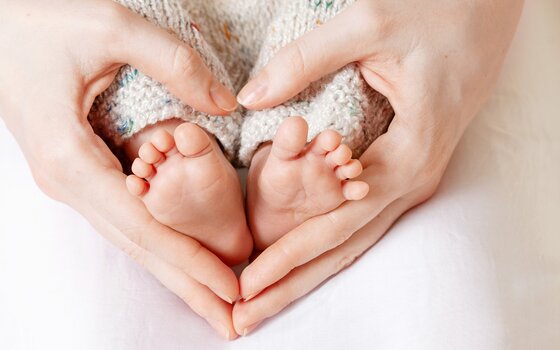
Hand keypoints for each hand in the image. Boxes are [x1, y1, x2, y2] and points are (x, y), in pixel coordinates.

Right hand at [0, 0, 238, 338]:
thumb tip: (227, 104)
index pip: (141, 226)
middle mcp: (65, 181)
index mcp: (68, 158)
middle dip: (186, 285)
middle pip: (136, 246)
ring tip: (214, 298)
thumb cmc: (35, 17)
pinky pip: (120, 211)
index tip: (232, 291)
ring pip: (128, 233)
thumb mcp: (109, 27)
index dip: (189, 262)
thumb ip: (174, 64)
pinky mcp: (73, 166)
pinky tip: (178, 252)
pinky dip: (154, 237)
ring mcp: (66, 177)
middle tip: (232, 322)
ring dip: (173, 267)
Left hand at [233, 0, 522, 333]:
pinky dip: (326, 242)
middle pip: (344, 248)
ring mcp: (411, 177)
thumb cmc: (442, 9)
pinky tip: (299, 258)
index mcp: (408, 156)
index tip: (245, 285)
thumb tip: (250, 97)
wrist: (491, 4)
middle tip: (244, 318)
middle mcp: (412, 179)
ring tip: (263, 302)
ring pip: (353, 239)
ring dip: (307, 272)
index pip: (336, 225)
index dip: (287, 257)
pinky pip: (361, 217)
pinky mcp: (404, 165)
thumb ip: (304, 62)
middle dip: (293, 285)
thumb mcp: (370, 24)